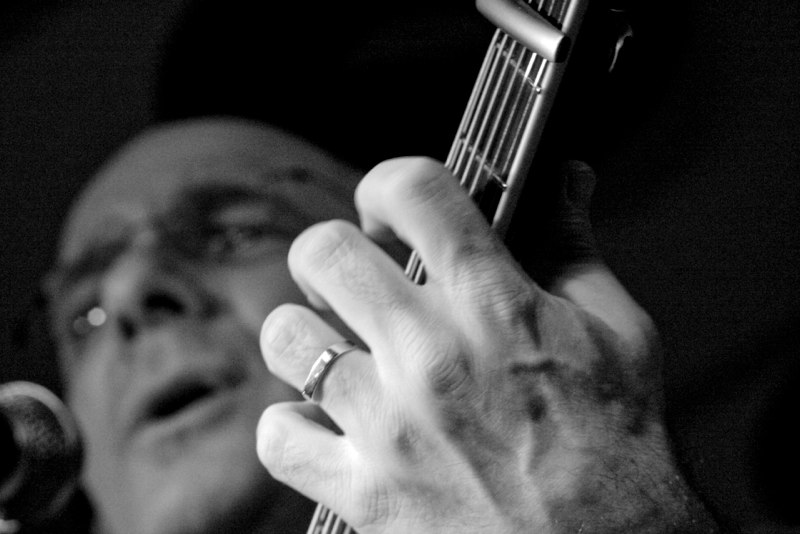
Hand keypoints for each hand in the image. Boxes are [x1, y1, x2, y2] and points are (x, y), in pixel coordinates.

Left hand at [256, 158, 716, 532]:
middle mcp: (431, 355)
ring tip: (335, 349)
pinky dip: (292, 426)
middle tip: (352, 279)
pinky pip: (279, 436)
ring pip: (285, 338)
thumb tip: (565, 179)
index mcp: (495, 305)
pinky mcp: (365, 494)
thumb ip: (575, 247)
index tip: (388, 211)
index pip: (414, 190)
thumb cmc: (622, 450)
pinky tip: (325, 425)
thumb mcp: (619, 334)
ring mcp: (391, 427)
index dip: (388, 185)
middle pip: (322, 253)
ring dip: (303, 335)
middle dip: (331, 254)